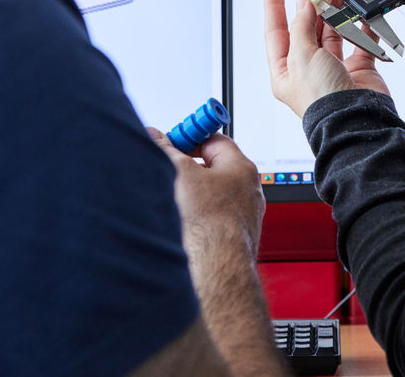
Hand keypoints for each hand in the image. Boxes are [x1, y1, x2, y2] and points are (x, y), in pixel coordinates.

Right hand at [147, 129, 266, 259]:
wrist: (217, 268)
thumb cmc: (209, 222)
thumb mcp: (180, 173)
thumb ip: (167, 150)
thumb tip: (156, 137)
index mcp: (242, 168)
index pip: (215, 140)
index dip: (191, 137)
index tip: (173, 142)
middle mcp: (248, 191)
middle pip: (214, 168)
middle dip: (188, 166)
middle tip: (167, 168)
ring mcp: (242, 216)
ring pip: (212, 195)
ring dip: (191, 194)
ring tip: (171, 198)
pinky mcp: (233, 237)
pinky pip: (212, 218)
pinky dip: (196, 216)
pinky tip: (181, 221)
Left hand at [263, 0, 388, 118]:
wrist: (356, 119)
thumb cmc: (322, 99)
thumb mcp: (302, 56)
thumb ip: (302, 26)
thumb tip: (303, 5)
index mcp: (286, 71)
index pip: (276, 32)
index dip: (273, 6)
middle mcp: (308, 70)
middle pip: (306, 28)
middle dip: (311, 4)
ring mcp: (333, 69)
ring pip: (332, 32)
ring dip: (336, 12)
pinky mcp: (357, 69)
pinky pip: (359, 42)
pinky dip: (362, 27)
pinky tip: (361, 14)